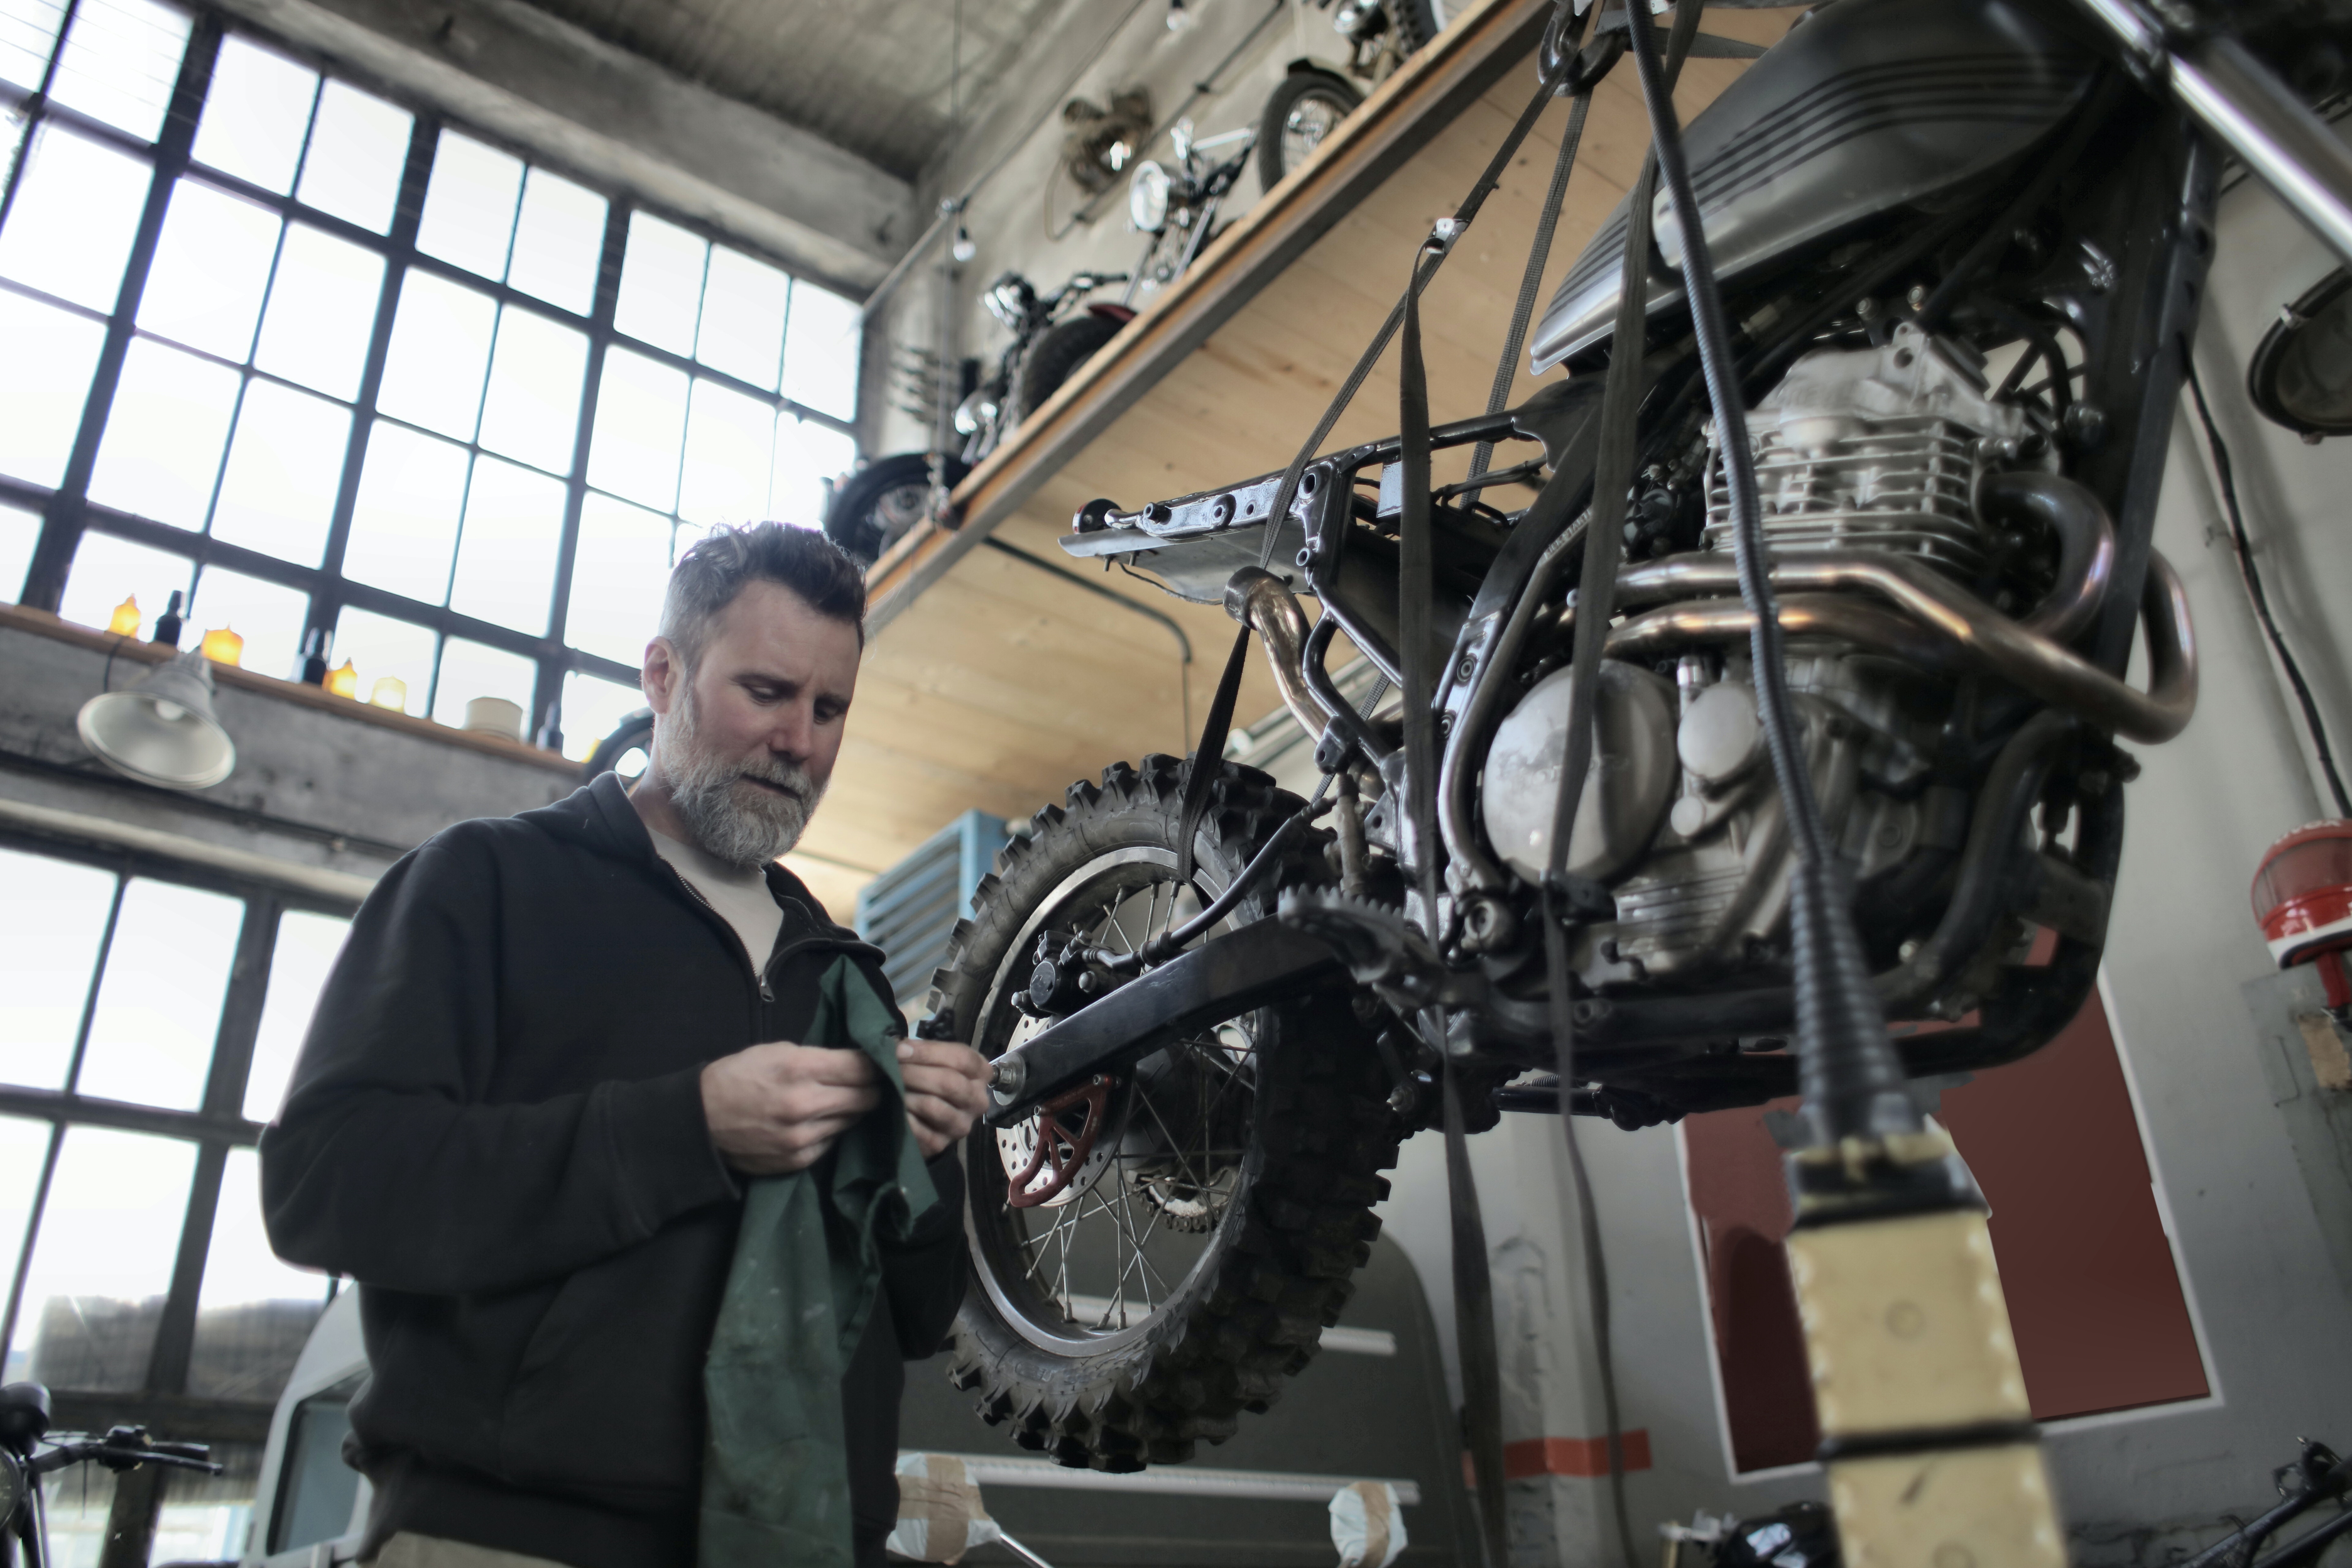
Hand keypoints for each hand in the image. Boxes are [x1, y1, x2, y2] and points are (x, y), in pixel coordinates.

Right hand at [701, 1043, 879, 1174]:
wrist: (701, 1119)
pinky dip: (832, 1130)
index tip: (885, 1061)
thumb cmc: (739, 1076)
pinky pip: (832, 1142)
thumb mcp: (777, 1052)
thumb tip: (858, 1063)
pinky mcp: (798, 1160)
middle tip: (871, 1082)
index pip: (861, 1067)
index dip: (878, 1063)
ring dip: (852, 1110)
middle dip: (872, 1087)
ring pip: (852, 1120)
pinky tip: (821, 1121)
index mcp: (800, 1069)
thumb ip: (819, 1058)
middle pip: (866, 1096)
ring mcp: (802, 1137)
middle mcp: (805, 1105)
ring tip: (843, 1100)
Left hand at [897, 1039, 990, 1158]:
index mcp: (981, 1073)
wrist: (927, 1117)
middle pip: (949, 1082)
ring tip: (891, 1087)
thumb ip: (921, 1051)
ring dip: (908, 1094)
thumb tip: (898, 1048)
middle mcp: (978, 1101)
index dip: (927, 1053)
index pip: (961, 1059)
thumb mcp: (934, 1059)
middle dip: (914, 1073)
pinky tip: (893, 1108)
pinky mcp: (942, 1144)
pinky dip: (903, 1117)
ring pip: (934, 1106)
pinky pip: (920, 1130)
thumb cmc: (931, 1079)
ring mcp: (962, 1125)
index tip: (900, 1050)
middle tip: (890, 1068)